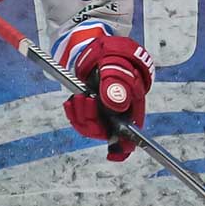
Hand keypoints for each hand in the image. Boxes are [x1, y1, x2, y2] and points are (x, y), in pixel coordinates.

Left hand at [63, 36, 154, 161]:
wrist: (102, 51)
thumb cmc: (115, 59)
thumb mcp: (116, 67)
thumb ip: (116, 85)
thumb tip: (116, 104)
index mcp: (132, 109)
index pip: (131, 137)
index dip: (123, 147)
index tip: (114, 154)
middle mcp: (119, 116)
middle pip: (105, 133)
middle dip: (91, 119)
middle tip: (85, 99)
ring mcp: (105, 115)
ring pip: (90, 128)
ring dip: (81, 115)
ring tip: (78, 97)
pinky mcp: (92, 111)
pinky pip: (81, 121)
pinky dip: (74, 113)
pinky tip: (71, 101)